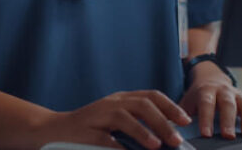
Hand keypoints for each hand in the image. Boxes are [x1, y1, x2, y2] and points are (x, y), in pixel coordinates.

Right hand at [30, 90, 191, 149]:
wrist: (56, 130)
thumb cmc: (91, 128)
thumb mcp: (117, 120)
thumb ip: (139, 123)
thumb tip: (166, 136)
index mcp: (122, 99)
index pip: (151, 96)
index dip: (170, 107)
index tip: (185, 121)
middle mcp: (112, 103)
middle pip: (142, 104)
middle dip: (162, 120)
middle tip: (176, 139)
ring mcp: (99, 116)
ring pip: (125, 116)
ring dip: (143, 130)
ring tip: (156, 145)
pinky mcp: (87, 131)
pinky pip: (106, 138)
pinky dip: (120, 147)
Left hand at [178, 62, 241, 138]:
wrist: (210, 77)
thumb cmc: (197, 95)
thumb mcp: (187, 101)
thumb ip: (181, 114)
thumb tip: (172, 130)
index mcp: (206, 90)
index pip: (206, 103)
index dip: (206, 118)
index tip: (206, 134)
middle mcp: (223, 90)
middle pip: (227, 104)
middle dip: (228, 120)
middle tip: (228, 136)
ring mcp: (238, 93)